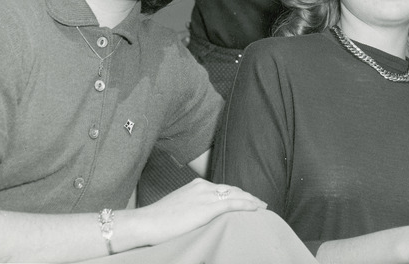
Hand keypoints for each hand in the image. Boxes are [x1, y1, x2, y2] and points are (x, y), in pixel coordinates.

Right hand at [135, 179, 265, 245]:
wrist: (147, 222)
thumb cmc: (157, 220)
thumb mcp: (178, 207)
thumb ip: (192, 207)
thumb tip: (199, 215)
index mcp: (196, 185)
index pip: (222, 188)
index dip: (236, 194)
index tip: (246, 199)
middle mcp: (203, 186)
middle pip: (232, 190)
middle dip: (246, 196)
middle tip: (259, 203)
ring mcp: (206, 195)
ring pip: (235, 195)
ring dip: (250, 201)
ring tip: (261, 207)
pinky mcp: (207, 207)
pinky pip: (233, 204)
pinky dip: (246, 205)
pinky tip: (255, 208)